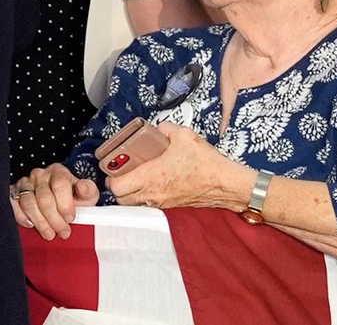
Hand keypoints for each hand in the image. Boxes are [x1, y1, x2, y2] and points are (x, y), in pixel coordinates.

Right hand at [10, 164, 99, 239]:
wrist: (55, 196)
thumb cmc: (71, 196)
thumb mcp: (85, 193)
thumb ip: (88, 190)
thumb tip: (83, 188)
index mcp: (58, 172)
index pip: (60, 185)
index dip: (65, 205)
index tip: (70, 218)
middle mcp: (40, 175)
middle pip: (44, 198)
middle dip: (54, 219)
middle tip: (62, 232)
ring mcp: (26, 183)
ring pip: (29, 203)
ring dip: (40, 222)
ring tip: (49, 234)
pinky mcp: (14, 192)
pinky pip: (14, 204)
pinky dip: (22, 217)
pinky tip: (31, 225)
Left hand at [107, 123, 249, 210]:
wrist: (225, 184)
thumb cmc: (204, 162)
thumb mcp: (181, 135)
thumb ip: (163, 129)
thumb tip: (156, 131)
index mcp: (152, 177)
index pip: (118, 187)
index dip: (111, 176)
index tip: (114, 164)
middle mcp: (154, 194)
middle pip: (122, 199)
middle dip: (118, 185)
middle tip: (122, 170)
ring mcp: (163, 203)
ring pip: (135, 204)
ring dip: (130, 192)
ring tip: (136, 174)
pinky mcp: (172, 206)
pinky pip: (149, 204)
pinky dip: (144, 195)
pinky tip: (153, 180)